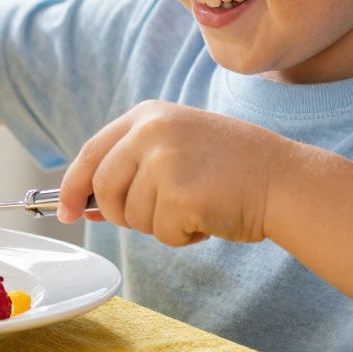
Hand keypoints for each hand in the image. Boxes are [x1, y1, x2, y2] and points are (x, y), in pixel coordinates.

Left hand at [57, 101, 294, 245]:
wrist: (286, 181)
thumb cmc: (235, 170)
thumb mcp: (178, 147)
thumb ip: (134, 166)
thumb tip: (83, 203)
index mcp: (148, 115)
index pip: (91, 152)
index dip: (72, 186)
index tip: (65, 211)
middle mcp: (151, 131)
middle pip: (104, 190)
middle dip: (124, 214)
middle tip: (163, 214)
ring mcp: (164, 161)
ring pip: (133, 217)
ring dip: (162, 224)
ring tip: (199, 204)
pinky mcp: (180, 194)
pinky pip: (161, 234)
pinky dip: (183, 236)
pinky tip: (210, 215)